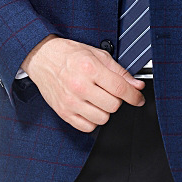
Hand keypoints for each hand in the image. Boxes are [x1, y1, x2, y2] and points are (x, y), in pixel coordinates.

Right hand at [22, 35, 145, 130]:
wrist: (43, 57)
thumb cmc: (70, 54)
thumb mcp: (97, 54)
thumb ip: (119, 71)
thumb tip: (136, 85)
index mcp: (90, 68)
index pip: (119, 88)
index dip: (134, 95)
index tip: (139, 98)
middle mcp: (80, 86)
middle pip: (113, 106)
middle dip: (117, 99)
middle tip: (110, 91)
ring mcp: (70, 102)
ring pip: (102, 118)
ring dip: (105, 110)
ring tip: (98, 98)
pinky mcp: (63, 113)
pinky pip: (87, 127)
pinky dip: (93, 120)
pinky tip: (90, 107)